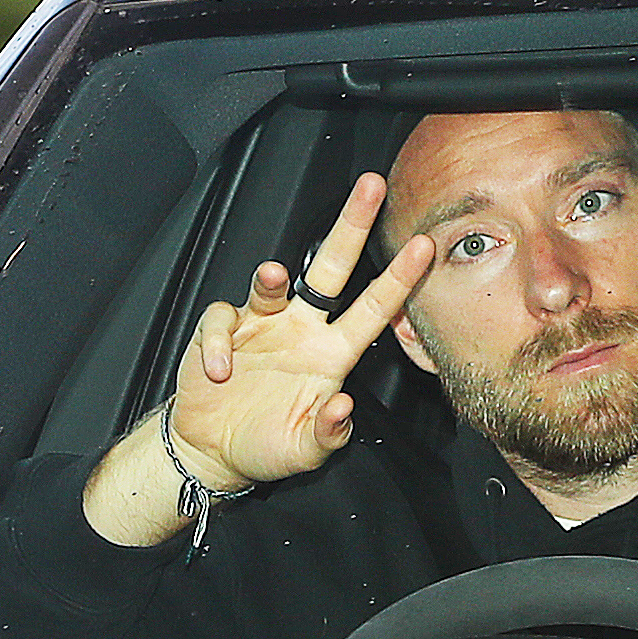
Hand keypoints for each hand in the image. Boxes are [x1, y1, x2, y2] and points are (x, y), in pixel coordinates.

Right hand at [168, 173, 432, 488]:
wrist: (213, 450)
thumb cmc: (266, 445)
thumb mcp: (305, 451)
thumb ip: (328, 435)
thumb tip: (343, 409)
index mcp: (331, 355)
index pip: (374, 309)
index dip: (399, 279)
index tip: (425, 247)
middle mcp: (302, 330)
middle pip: (330, 269)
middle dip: (351, 225)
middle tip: (370, 187)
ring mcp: (261, 325)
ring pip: (271, 284)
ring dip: (271, 279)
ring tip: (272, 279)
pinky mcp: (222, 331)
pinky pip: (221, 321)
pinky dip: (217, 343)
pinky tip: (219, 371)